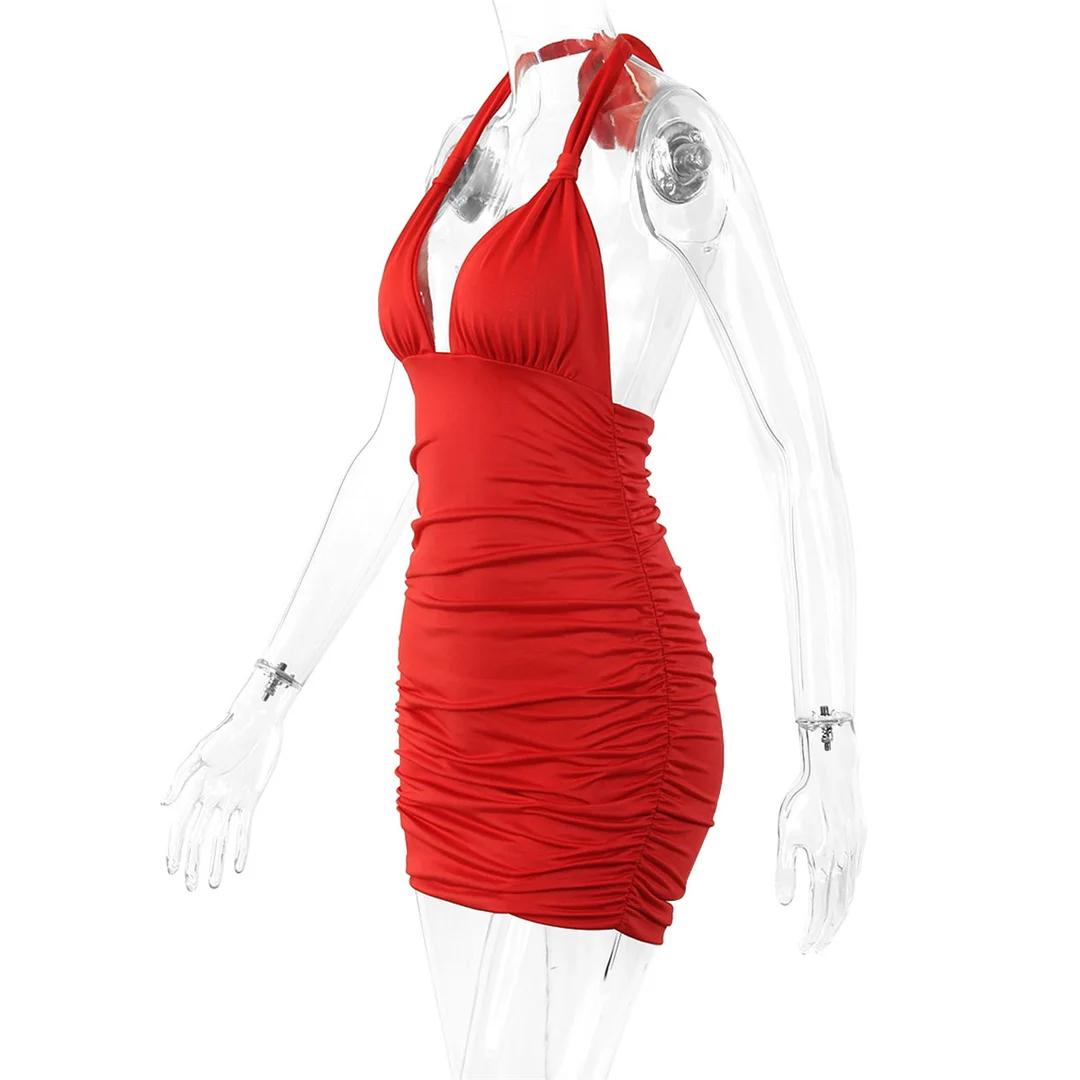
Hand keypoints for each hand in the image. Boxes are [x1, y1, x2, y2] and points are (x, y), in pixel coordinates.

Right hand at [161, 667, 292, 890]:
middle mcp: (210, 797)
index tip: (172, 869)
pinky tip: (237, 867)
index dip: (175, 847)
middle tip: (191, 887)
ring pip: (221, 837)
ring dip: (217, 861)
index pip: (181, 825)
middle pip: (199, 837)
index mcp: (194, 787)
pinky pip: (244, 828)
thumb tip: (163, 803)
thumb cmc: (228, 731)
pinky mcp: (250, 798)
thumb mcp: (202, 752)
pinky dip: (240, 847)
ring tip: (214, 885)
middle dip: (195, 862)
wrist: (259, 720)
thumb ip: (181, 777)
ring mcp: (230, 799)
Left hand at [775, 719, 865, 952]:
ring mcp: (855, 853)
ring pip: (849, 895)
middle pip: (838, 910)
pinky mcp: (860, 842)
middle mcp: (845, 863)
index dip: (813, 933)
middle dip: (825, 932)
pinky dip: (846, 894)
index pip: (820, 911)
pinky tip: (838, 897)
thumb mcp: (786, 834)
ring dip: (837, 916)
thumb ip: (785, 870)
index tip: (803, 949)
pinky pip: (854, 877)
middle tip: (813, 948)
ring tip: (824, 930)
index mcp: (826, 864)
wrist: (833, 771)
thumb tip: (784, 904)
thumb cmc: (804, 800)